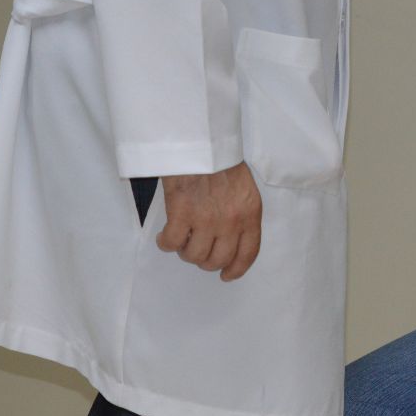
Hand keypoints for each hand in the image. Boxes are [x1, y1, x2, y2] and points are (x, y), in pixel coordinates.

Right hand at [156, 162, 261, 280]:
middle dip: (205, 259)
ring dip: (185, 251)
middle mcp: (231, 221)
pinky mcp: (182, 214)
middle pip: (218, 260)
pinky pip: (172, 244)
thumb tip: (229, 240)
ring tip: (182, 236)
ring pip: (194, 256)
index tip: (227, 275)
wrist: (200, 140)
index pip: (248, 253)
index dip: (236, 269)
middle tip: (197, 247)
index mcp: (250, 213)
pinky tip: (164, 235)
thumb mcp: (244, 188)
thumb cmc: (220, 160)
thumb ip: (241, 214)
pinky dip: (165, 243)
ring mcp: (206, 219)